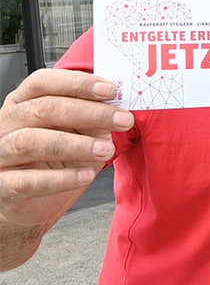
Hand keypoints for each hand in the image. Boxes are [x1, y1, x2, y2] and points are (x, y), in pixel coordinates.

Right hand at [0, 69, 131, 227]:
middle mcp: (7, 124)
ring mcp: (1, 154)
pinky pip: (27, 181)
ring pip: (31, 142)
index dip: (77, 83)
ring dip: (76, 144)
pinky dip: (61, 178)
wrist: (33, 203)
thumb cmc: (54, 162)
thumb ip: (91, 118)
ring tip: (106, 150)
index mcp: (23, 103)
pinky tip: (86, 175)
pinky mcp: (2, 186)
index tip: (111, 90)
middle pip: (43, 109)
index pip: (43, 82)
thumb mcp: (78, 133)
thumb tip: (116, 107)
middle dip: (89, 112)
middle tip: (122, 120)